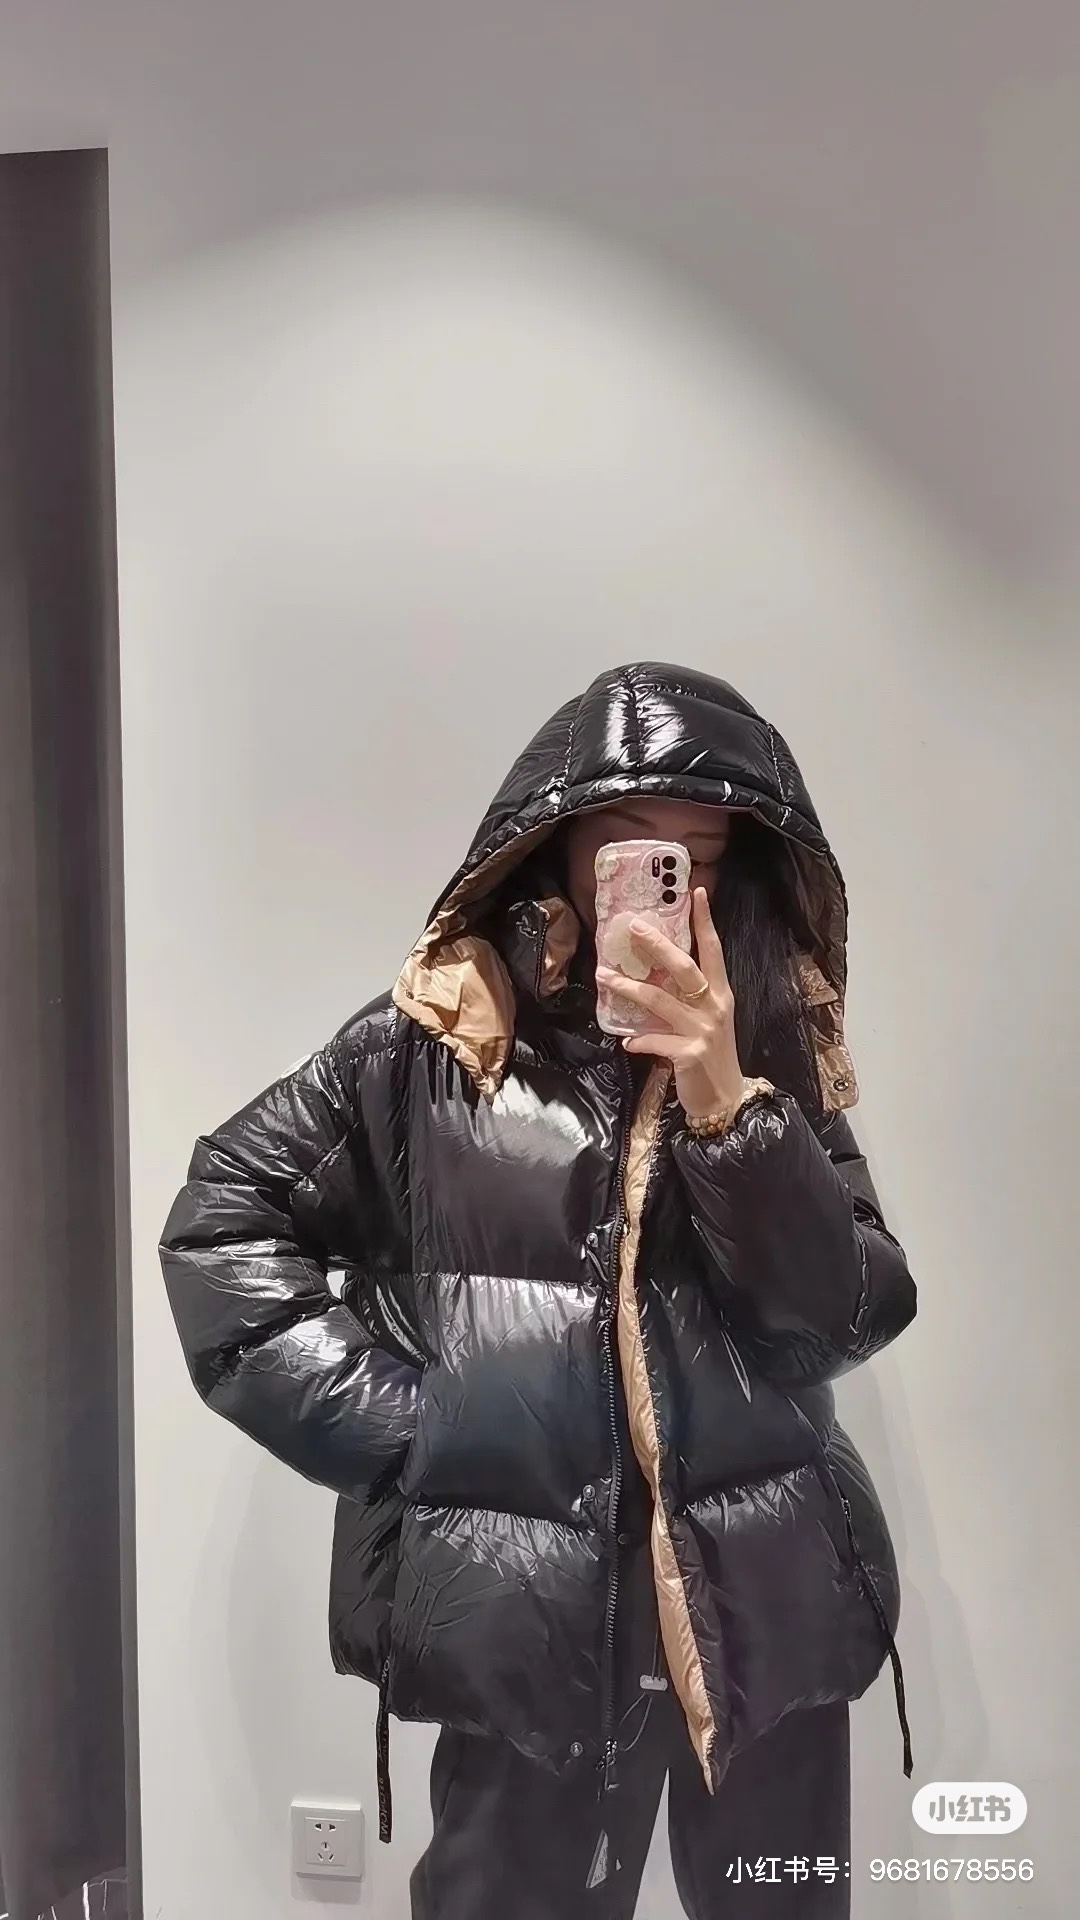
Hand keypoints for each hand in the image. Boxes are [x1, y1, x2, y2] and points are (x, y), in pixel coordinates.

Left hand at [596, 887, 746, 1120]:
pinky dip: (639, 1039)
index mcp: (719, 993)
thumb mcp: (707, 1020)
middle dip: (658, 945)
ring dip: (628, 988)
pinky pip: (656, 1040)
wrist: (725, 1099)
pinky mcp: (690, 1053)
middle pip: (685, 967)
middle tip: (633, 926)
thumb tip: (653, 973)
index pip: (713, 950)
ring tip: (603, 977)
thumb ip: (688, 998)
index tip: (695, 892)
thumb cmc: (711, 1055)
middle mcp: (714, 1006)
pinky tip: (626, 1040)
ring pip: (660, 1000)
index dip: (704, 921)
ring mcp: (702, 1029)